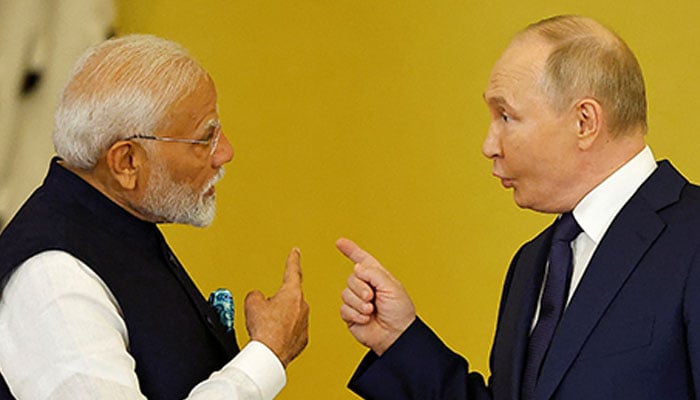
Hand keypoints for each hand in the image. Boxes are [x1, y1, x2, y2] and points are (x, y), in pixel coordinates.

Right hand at [244, 248, 308, 366]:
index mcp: (291, 292)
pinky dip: (284, 332)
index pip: (293, 270)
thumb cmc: (264, 330)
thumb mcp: (252, 302)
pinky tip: (274, 336)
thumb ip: (256, 294)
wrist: (269, 354)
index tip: (296, 252)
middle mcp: (302, 306)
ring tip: (268, 327)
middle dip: (277, 302)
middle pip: (289, 297)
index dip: (293, 259)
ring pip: (291, 314)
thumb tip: (257, 298)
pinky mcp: (303, 338)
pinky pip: (293, 330)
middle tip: (265, 313)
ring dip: (280, 318)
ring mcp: (304, 322)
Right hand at [337, 238, 415, 355]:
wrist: (396, 335)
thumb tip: (357, 267)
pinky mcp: (350, 315)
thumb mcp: (392, 287)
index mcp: (377, 277)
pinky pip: (343, 308)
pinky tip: (366, 319)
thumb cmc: (400, 312)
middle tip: (372, 298)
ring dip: (359, 303)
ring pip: (345, 293)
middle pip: (351, 277)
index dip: (351, 250)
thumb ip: (374, 273)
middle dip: (361, 288)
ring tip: (371, 311)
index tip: (340, 242)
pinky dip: (355, 314)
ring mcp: (357, 301)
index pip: (362, 260)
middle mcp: (365, 286)